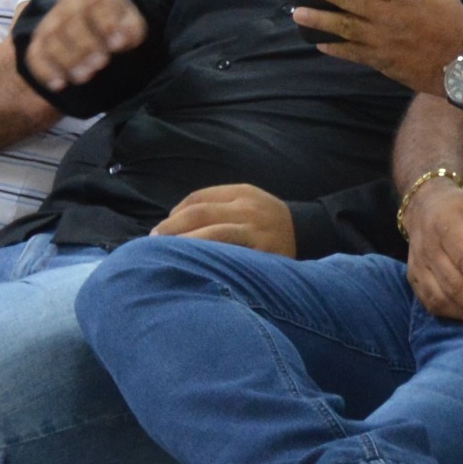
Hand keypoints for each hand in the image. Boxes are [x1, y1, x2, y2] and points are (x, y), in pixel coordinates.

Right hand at [27, 0, 148, 93]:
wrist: (98, 19)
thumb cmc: (118, 21)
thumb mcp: (131, 19)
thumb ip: (131, 28)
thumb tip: (123, 41)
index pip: (96, 6)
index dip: (106, 25)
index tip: (118, 45)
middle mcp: (67, 4)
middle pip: (69, 24)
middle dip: (85, 46)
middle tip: (100, 64)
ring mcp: (50, 22)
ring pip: (51, 40)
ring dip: (66, 61)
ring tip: (84, 77)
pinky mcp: (39, 41)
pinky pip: (35, 55)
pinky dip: (45, 71)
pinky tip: (59, 85)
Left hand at [154, 184, 296, 253]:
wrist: (310, 234)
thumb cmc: (268, 222)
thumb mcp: (247, 203)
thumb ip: (217, 208)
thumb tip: (173, 224)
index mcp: (241, 192)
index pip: (197, 198)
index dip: (173, 215)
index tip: (160, 231)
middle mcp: (248, 208)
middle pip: (199, 213)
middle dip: (171, 228)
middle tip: (152, 244)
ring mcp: (256, 231)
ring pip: (211, 235)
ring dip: (184, 246)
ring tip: (165, 258)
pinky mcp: (263, 254)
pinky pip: (230, 257)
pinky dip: (209, 262)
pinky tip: (195, 270)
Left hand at [294, 0, 462, 94]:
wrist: (461, 66)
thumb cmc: (454, 24)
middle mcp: (388, 16)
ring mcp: (381, 40)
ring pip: (343, 27)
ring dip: (319, 19)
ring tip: (298, 13)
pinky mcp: (379, 60)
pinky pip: (351, 52)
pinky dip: (334, 47)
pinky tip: (318, 42)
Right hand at [405, 185, 462, 325]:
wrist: (425, 206)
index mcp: (446, 224)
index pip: (461, 256)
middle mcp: (427, 246)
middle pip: (449, 281)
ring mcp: (417, 263)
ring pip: (436, 295)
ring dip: (462, 312)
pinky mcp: (413, 277)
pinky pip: (427, 301)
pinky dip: (448, 313)